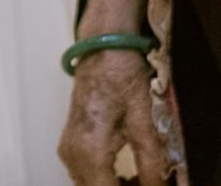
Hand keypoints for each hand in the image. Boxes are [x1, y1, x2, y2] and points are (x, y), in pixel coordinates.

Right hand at [59, 47, 169, 184]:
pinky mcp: (69, 145)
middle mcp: (73, 154)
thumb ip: (153, 163)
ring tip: (142, 180)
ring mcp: (67, 150)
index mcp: (91, 149)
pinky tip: (127, 175)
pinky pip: (85, 177)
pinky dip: (106, 181)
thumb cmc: (122, 76)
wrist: (102, 49)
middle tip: (151, 183)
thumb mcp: (144, 120)